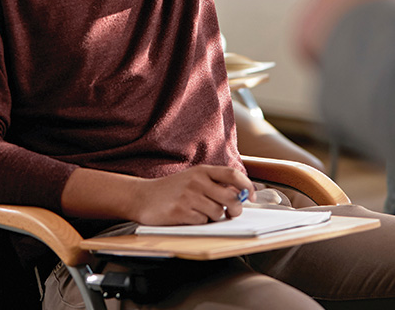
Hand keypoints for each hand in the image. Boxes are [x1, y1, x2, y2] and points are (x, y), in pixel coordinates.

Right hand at [128, 165, 252, 225]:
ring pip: (218, 213)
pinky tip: (189, 216)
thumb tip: (240, 195)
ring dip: (214, 217)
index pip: (233, 174)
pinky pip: (203, 222)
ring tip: (201, 212)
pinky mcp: (181, 212)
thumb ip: (214, 184)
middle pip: (231, 197)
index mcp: (202, 171)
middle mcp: (197, 181)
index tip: (252, 196)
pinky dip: (200, 223)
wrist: (142, 196)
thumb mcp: (193, 178)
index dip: (247, 186)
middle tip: (231, 213)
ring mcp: (189, 196)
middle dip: (236, 209)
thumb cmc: (171, 189)